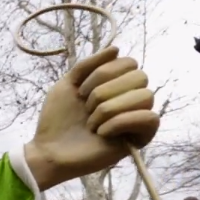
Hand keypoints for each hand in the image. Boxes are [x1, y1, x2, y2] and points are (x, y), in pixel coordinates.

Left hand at [25, 47, 159, 189]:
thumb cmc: (57, 120)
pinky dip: (120, 123)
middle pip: (140, 77)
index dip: (103, 73)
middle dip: (104, 91)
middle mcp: (129, 99)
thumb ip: (89, 64)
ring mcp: (135, 119)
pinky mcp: (138, 140)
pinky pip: (150, 119)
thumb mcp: (68, 83)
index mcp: (115, 85)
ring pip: (145, 96)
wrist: (49, 150)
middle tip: (86, 109)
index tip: (80, 91)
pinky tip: (101, 133)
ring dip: (109, 109)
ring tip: (91, 124)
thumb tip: (116, 48)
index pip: (129, 63)